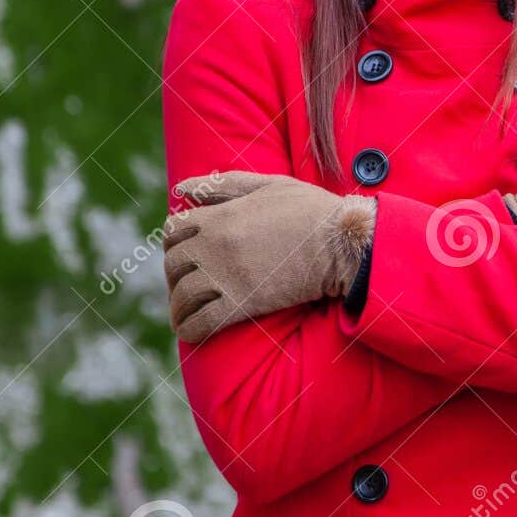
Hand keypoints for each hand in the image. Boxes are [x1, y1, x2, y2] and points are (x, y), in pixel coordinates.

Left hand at [163, 171, 376, 343]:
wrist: (343, 243)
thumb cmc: (311, 210)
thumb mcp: (269, 186)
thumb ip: (224, 185)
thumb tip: (181, 188)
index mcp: (220, 216)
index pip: (173, 229)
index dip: (174, 242)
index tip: (184, 251)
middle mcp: (214, 246)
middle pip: (173, 264)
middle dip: (174, 276)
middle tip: (184, 285)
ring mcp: (226, 276)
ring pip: (183, 296)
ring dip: (179, 307)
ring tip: (184, 314)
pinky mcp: (242, 305)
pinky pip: (202, 323)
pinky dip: (191, 329)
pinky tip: (192, 331)